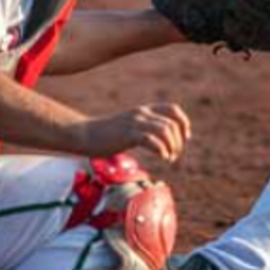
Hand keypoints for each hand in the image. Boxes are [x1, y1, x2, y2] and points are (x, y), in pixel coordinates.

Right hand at [75, 103, 190, 162]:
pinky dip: (162, 150)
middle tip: (173, 156)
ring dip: (173, 147)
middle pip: (172, 124)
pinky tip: (163, 158)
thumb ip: (144, 129)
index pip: (173, 110)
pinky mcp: (128, 134)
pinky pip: (151, 139)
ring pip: (165, 130)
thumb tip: (160, 141)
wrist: (85, 134)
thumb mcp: (129, 127)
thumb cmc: (106, 134)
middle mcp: (142, 114)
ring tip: (169, 158)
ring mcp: (135, 123)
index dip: (183, 123)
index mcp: (144, 110)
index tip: (185, 138)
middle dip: (179, 142)